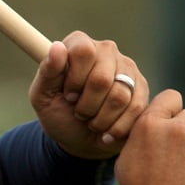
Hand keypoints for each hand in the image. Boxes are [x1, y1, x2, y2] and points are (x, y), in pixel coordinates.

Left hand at [29, 32, 147, 158]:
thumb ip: (47, 72)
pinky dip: (116, 127)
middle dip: (86, 105)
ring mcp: (127, 67)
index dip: (74, 79)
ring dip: (100, 119)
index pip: (82, 51)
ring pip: (119, 96)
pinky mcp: (142, 87)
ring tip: (92, 121)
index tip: (68, 95)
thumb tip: (57, 47)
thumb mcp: (43, 96)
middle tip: (79, 112)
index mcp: (78, 44)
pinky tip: (106, 130)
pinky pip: (135, 108)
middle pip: (101, 78)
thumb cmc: (59, 114)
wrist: (81, 140)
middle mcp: (106, 50)